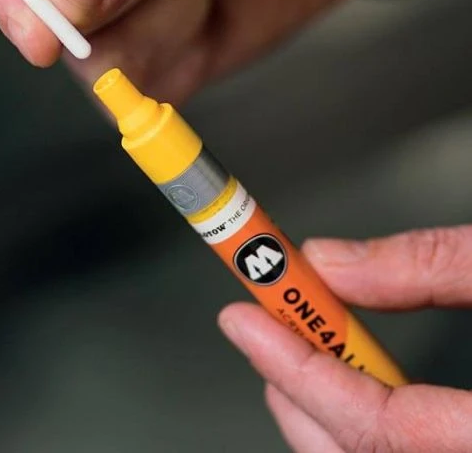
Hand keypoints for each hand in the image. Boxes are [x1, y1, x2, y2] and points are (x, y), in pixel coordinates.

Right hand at [0, 0, 436, 102]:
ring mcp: (95, 3)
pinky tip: (207, 4)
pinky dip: (181, 52)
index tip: (45, 39)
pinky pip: (134, 88)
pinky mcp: (139, 46)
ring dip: (159, 27)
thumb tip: (42, 14)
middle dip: (113, 5)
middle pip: (33, 18)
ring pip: (88, 63)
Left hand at [219, 226, 471, 451]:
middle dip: (296, 396)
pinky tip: (343, 392)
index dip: (299, 369)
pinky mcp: (461, 447)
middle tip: (256, 336)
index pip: (377, 426)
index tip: (243, 320)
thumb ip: (428, 264)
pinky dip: (357, 429)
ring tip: (286, 358)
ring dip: (319, 415)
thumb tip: (330, 260)